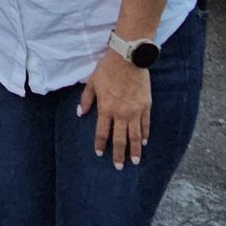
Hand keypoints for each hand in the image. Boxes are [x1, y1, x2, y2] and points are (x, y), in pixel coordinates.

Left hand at [78, 50, 151, 169]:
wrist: (128, 59)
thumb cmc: (107, 69)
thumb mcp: (92, 82)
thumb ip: (86, 99)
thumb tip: (80, 113)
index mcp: (106, 108)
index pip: (102, 132)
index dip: (100, 144)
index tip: (100, 154)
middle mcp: (121, 114)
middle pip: (120, 139)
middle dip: (118, 154)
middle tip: (118, 167)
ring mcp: (135, 111)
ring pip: (135, 136)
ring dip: (135, 150)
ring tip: (135, 161)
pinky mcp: (146, 106)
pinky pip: (146, 124)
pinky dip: (145, 134)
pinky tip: (145, 142)